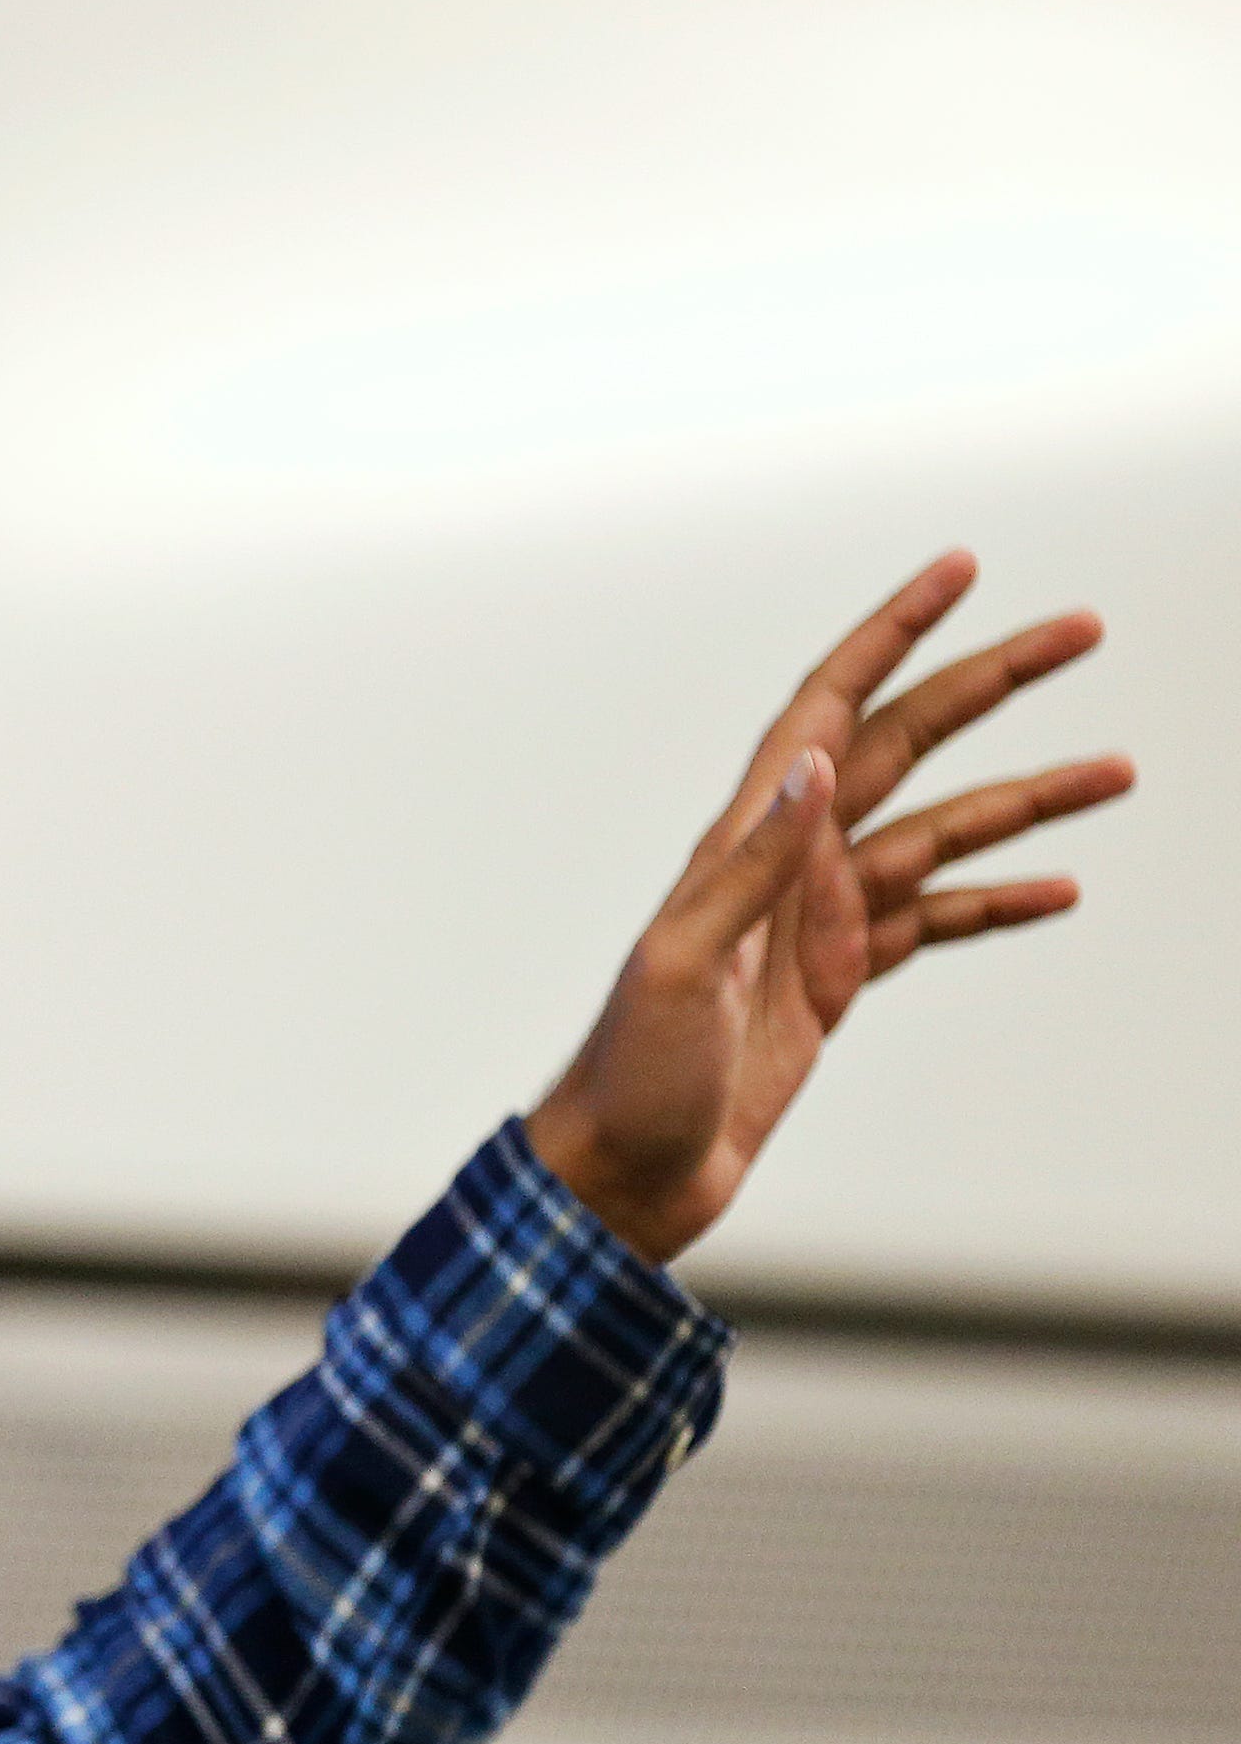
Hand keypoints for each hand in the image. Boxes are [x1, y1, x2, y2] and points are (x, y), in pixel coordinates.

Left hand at [525, 550, 1131, 1263]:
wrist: (624, 1172)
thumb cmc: (633, 1076)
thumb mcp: (684, 965)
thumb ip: (748, 868)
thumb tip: (812, 765)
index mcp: (744, 842)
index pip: (828, 708)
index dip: (891, 634)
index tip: (960, 571)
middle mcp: (785, 864)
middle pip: (905, 746)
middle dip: (990, 684)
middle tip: (1082, 630)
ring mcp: (815, 921)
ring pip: (940, 835)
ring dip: (1027, 802)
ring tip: (1119, 769)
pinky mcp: (834, 982)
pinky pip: (931, 921)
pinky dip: (995, 902)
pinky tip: (1061, 889)